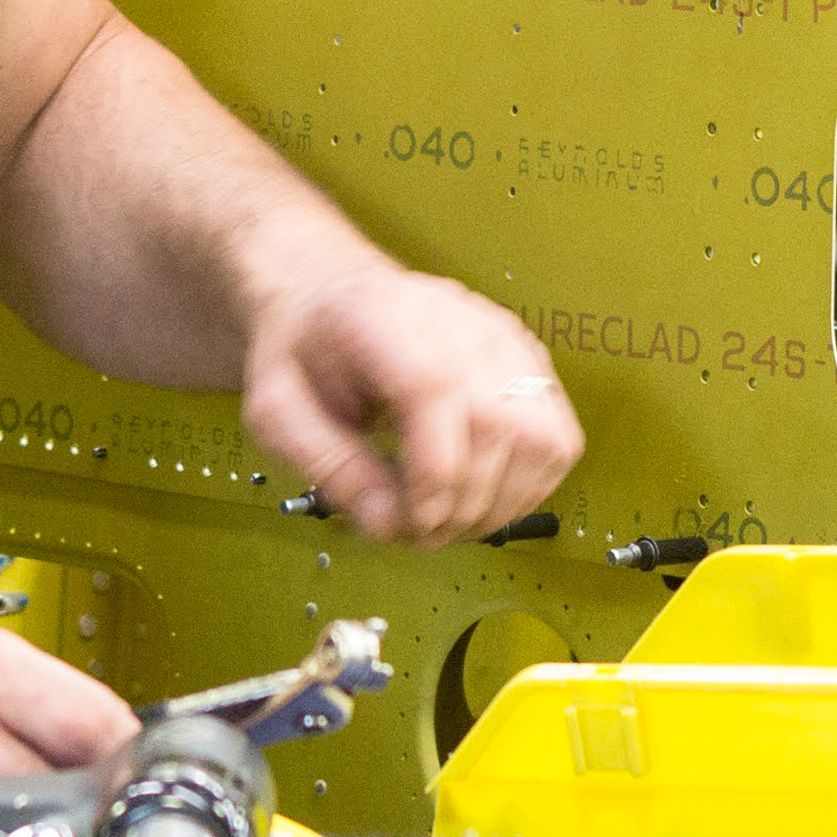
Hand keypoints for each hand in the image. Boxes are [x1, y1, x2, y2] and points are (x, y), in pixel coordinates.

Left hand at [238, 265, 580, 543]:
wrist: (333, 302)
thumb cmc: (306, 351)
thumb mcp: (277, 410)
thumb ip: (330, 466)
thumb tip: (389, 524)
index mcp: (380, 316)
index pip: (434, 390)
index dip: (434, 473)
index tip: (412, 521)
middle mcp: (454, 318)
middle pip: (495, 422)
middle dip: (462, 505)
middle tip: (418, 534)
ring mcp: (502, 337)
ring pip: (540, 438)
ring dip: (500, 504)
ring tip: (449, 520)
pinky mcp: (529, 362)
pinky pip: (558, 438)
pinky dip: (529, 485)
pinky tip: (482, 495)